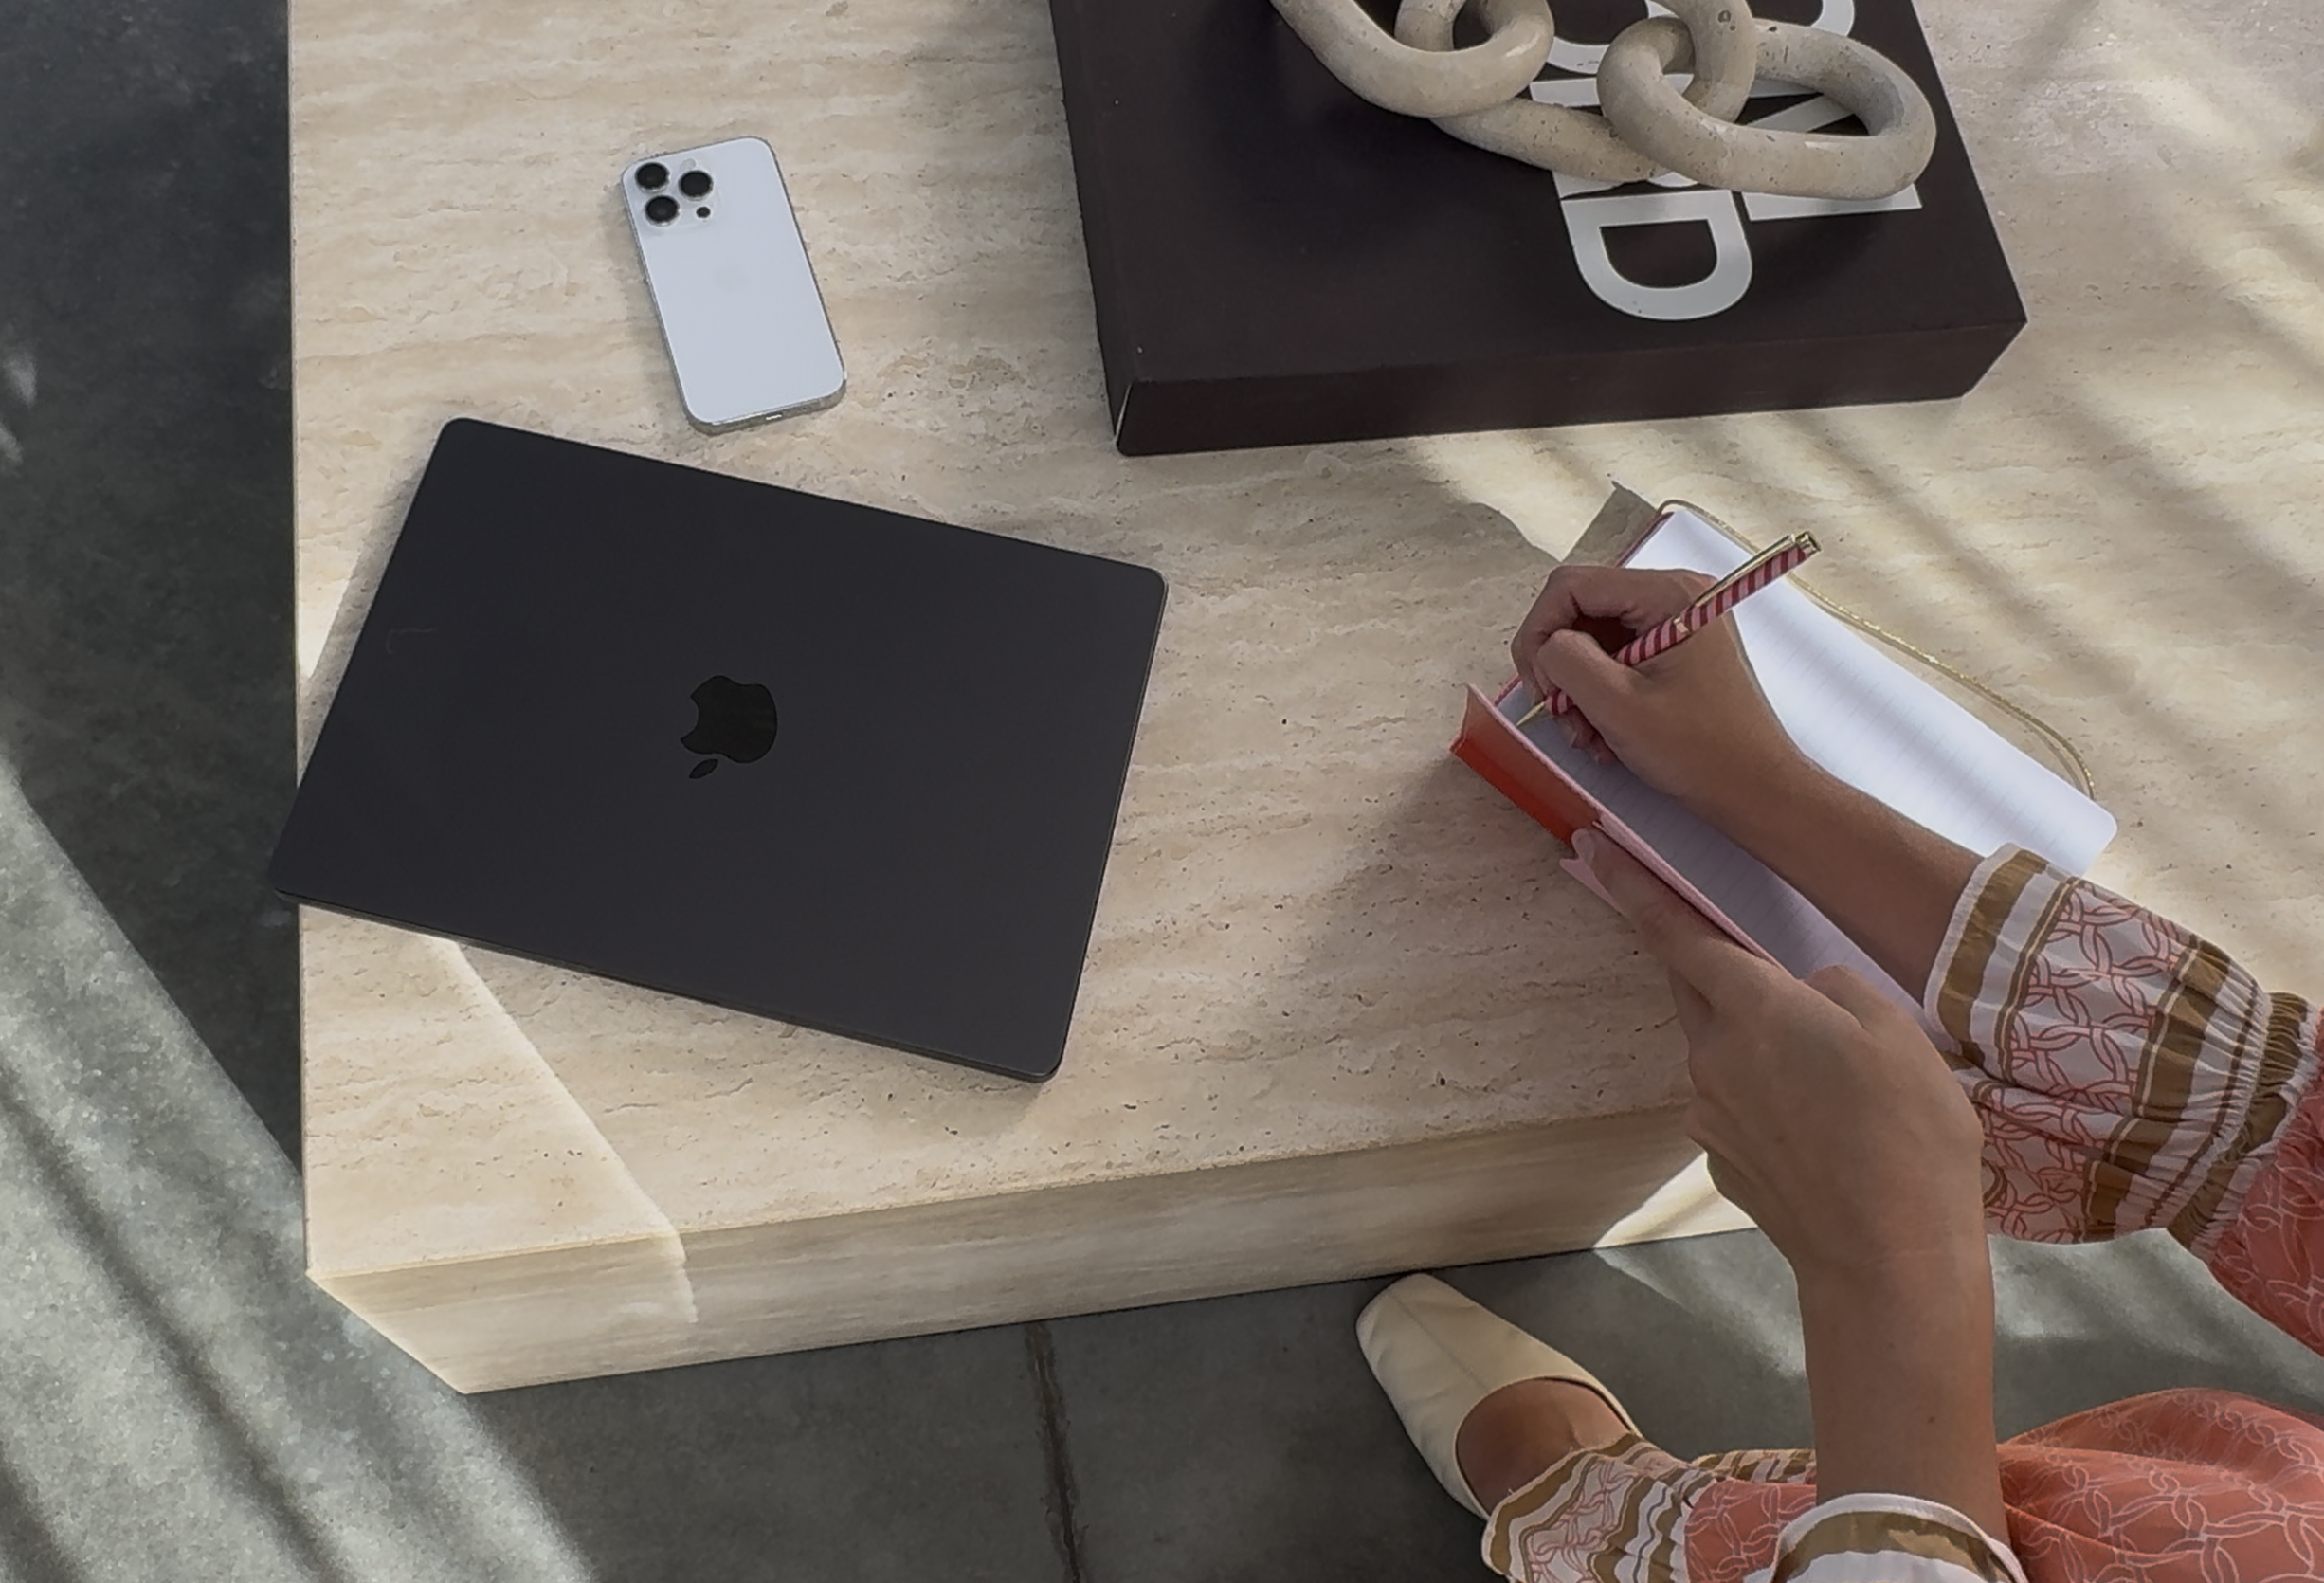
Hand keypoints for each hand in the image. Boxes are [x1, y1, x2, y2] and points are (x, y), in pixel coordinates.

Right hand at [1509, 565, 1809, 821]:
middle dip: (1560, 666)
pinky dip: (1600, 694)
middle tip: (1560, 715)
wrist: (1757, 789)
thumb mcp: (1617, 705)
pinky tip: (1604, 734)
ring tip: (1585, 735)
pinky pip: (1619, 658)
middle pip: (1582, 612)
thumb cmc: (1700, 752)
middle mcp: (1676, 596)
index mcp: (1669, 594)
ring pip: (1596, 639)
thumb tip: (1546, 649)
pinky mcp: (1679, 650)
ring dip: (1577, 688)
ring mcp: (1679, 623)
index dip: (1538, 632)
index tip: (1537, 685)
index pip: (1571, 586)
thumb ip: (1566, 661)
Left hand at [1573, 825, 1986, 1291]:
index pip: (1676, 932)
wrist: (1888, 1258)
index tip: (1594, 847)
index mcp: (1752, 1008)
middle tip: (1724, 944)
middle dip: (1700, 959)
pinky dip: (1768, 1103)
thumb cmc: (1906, 1135)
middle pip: (1693, 988)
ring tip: (1833, 1077)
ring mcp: (1709, 1115)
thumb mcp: (1897, 1033)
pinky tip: (1822, 1131)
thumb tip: (1806, 993)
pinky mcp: (1721, 1164)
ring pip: (1721, 1053)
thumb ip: (1838, 991)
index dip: (1634, 887)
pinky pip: (1738, 1109)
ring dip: (1754, 1045)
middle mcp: (1712, 1057)